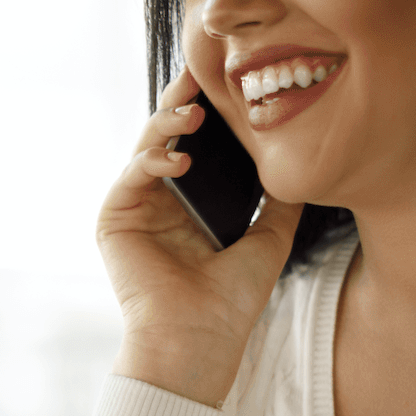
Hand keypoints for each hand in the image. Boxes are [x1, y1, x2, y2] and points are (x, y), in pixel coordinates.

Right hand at [97, 67, 302, 406]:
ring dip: (167, 124)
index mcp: (193, 204)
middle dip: (184, 102)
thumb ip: (281, 201)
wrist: (199, 341)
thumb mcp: (269, 240)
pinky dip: (151, 159)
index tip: (233, 82)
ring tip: (194, 114)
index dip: (212, 114)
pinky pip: (130, 174)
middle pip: (169, 135)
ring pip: (146, 146)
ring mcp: (135, 207)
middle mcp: (161, 200)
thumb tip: (301, 164)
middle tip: (203, 73)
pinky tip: (179, 159)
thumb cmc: (231, 302)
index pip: (200, 144)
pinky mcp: (114, 218)